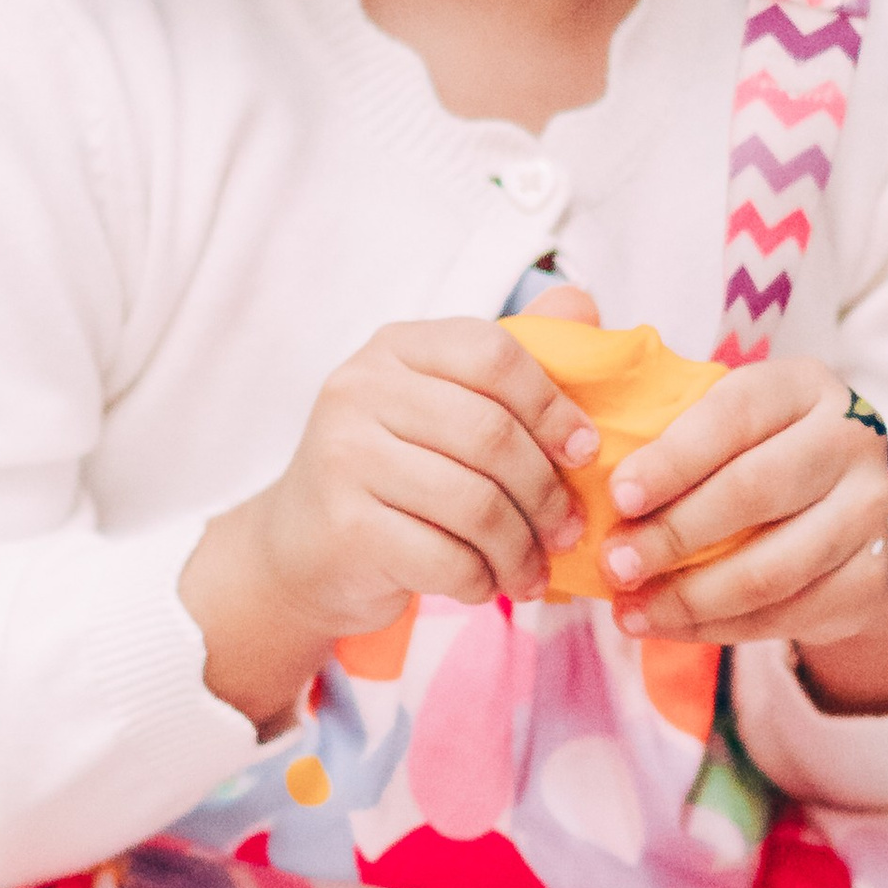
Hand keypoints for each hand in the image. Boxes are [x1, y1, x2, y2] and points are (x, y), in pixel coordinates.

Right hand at [180, 318, 601, 736]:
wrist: (302, 548)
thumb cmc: (395, 470)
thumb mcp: (443, 403)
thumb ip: (511, 358)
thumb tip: (583, 301)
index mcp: (396, 347)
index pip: (491, 354)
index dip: (551, 403)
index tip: (585, 450)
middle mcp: (360, 389)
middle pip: (490, 434)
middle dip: (546, 492)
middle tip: (569, 531)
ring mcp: (344, 456)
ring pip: (474, 504)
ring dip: (521, 549)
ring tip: (535, 571)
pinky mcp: (344, 527)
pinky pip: (445, 559)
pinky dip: (483, 581)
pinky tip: (488, 585)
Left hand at [596, 353, 887, 712]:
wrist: (857, 512)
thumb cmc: (763, 455)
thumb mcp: (731, 421)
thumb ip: (668, 421)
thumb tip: (582, 442)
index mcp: (803, 386)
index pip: (732, 416)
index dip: (672, 458)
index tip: (617, 496)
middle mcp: (850, 439)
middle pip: (753, 491)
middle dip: (673, 534)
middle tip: (614, 563)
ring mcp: (872, 510)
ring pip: (770, 568)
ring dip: (689, 597)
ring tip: (629, 611)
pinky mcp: (875, 577)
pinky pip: (786, 614)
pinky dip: (718, 628)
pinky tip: (672, 627)